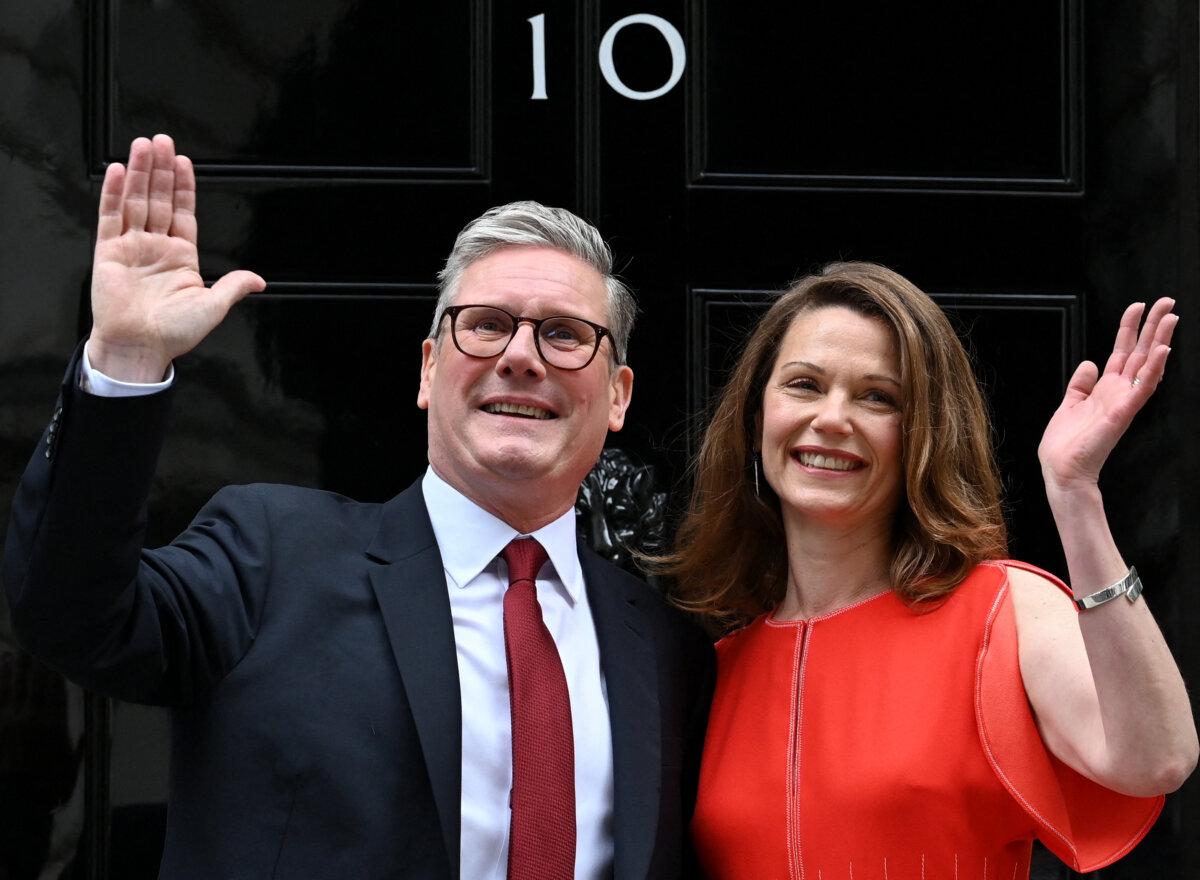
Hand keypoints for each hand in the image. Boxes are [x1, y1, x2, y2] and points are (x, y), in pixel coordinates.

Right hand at [88, 134, 264, 381]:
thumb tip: (258, 280)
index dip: (183, 187)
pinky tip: (116, 172)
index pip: (183, 212)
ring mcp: (131, 246)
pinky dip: (112, 193)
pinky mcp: (108, 252)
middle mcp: (156, 247)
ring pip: (135, 201)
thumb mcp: (212, 306)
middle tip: (161, 140)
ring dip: (138, 173)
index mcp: (181, 256)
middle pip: (157, 199)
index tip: (183, 162)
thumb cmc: (174, 333)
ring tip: (142, 146)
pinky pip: (110, 217)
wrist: (141, 348)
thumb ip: (232, 286)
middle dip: (160, 170)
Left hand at [1038, 298, 1176, 490]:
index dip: (1130, 328)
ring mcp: (1124, 401)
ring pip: (1148, 364)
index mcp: (1106, 389)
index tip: (1138, 307)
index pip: (1123, 352)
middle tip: (1167, 302)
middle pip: (1141, 352)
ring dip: (1160, 340)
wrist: (1062, 470)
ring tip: (1171, 317)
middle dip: (1153, 326)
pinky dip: (1155, 368)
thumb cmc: (1066, 444)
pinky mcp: (1123, 412)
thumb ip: (1080, 384)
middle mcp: (1119, 392)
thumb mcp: (1070, 404)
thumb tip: (1089, 363)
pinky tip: (1163, 350)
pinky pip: (1144, 387)